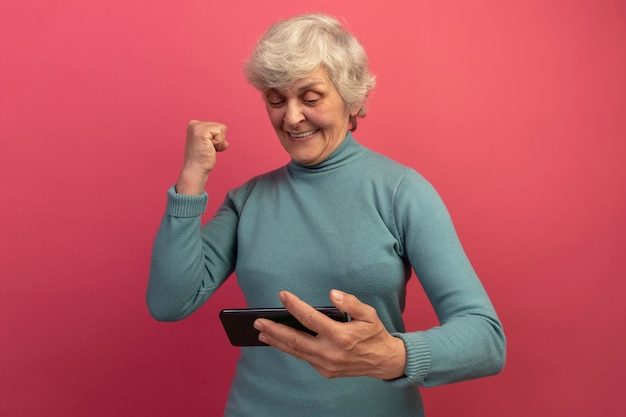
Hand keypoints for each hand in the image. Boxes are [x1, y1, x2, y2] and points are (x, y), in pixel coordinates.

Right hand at [176, 120, 228, 194]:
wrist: (195, 170)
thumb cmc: (202, 160)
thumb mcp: (208, 144)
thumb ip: (215, 138)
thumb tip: (225, 143)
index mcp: (194, 125)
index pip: (216, 126)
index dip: (216, 139)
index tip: (207, 147)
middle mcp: (194, 124)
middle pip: (220, 127)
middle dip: (218, 140)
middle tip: (207, 149)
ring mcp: (197, 127)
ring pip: (222, 128)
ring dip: (218, 142)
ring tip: (208, 149)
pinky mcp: (202, 132)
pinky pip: (220, 132)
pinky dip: (218, 143)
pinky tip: (209, 148)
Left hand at [253, 290, 406, 379]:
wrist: (383, 361)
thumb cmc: (374, 334)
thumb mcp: (369, 314)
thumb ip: (350, 303)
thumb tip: (332, 294)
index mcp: (341, 336)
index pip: (310, 319)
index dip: (294, 306)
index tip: (282, 296)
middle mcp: (331, 352)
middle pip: (295, 340)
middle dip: (274, 329)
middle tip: (258, 321)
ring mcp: (326, 364)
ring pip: (296, 351)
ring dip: (276, 341)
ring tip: (261, 332)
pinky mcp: (325, 371)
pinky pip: (304, 358)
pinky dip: (290, 349)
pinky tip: (279, 341)